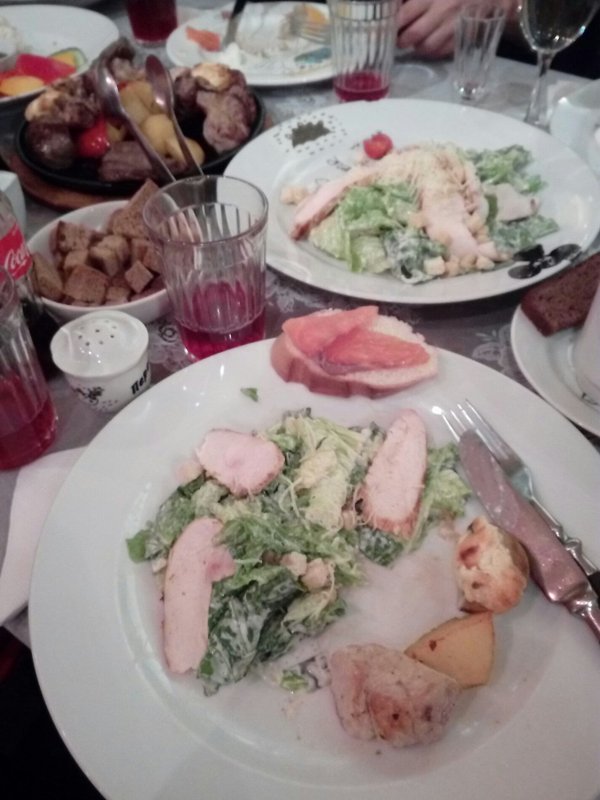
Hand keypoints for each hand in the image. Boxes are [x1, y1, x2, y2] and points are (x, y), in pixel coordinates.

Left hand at [397, 0, 516, 57]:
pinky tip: (429, 43)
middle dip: (401, 39)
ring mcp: (454, 26)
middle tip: (398, 36)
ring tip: (413, 40)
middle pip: (412, 36)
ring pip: (425, 47)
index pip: (402, 16)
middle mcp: (442, 11)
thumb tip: (395, 6)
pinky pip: (441, 52)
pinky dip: (432, 51)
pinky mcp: (464, 37)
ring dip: (415, 47)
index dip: (393, 24)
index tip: (388, 25)